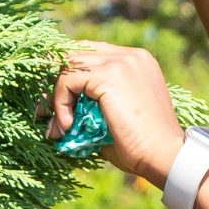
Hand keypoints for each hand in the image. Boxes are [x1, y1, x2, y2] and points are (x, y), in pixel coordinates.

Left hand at [50, 43, 184, 185]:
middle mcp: (132, 55)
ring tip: (57, 126)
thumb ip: (93, 102)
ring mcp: (121, 62)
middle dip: (55, 81)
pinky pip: (68, 81)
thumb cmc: (143, 146)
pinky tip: (68, 127)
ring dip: (55, 95)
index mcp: (138, 61)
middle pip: (76, 52)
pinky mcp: (109, 76)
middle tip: (44, 112)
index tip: (54, 102)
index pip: (91, 52)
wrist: (164, 156)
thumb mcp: (116, 115)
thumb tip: (58, 108)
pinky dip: (60, 104)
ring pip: (68, 64)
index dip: (68, 73)